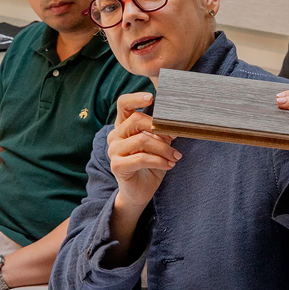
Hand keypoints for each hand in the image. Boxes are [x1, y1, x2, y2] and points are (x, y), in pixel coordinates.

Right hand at [107, 92, 179, 209]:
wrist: (140, 191)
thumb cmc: (150, 165)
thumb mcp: (157, 145)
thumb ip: (160, 133)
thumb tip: (173, 124)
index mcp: (123, 126)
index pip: (123, 104)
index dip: (136, 98)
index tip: (151, 98)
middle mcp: (115, 136)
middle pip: (136, 120)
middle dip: (159, 128)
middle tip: (174, 138)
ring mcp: (113, 151)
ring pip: (142, 140)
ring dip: (164, 148)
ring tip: (175, 156)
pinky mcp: (117, 165)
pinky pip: (142, 158)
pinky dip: (159, 161)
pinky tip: (169, 165)